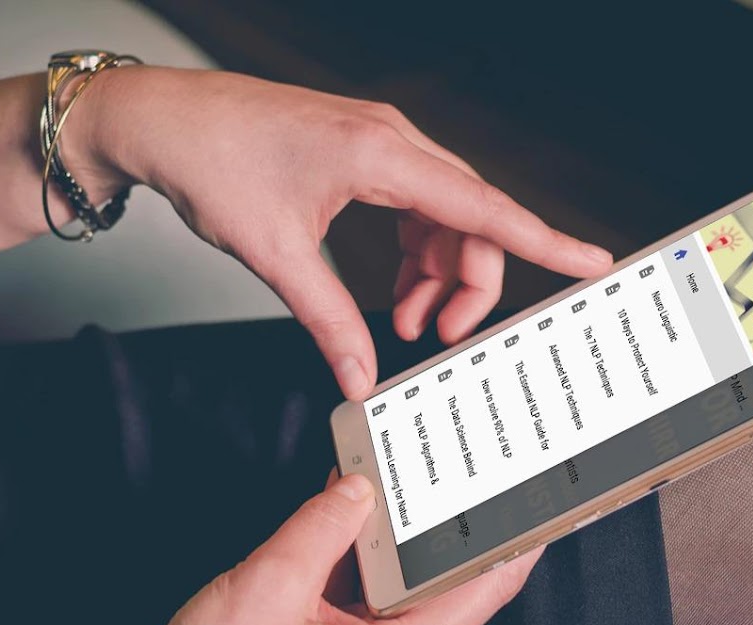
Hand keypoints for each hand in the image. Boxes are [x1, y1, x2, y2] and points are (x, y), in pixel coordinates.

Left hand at [90, 68, 613, 399]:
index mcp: (381, 154)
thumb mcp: (275, 254)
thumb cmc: (212, 164)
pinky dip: (412, 253)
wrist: (161, 120)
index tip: (592, 261)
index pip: (483, 205)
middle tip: (438, 339)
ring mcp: (378, 142)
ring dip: (436, 272)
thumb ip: (329, 321)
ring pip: (443, 214)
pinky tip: (392, 291)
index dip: (543, 240)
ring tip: (404, 322)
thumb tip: (362, 377)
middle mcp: (391, 140)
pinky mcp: (360, 152)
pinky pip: (413, 207)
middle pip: (470, 218)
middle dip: (467, 283)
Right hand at [99, 473, 541, 624]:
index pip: (483, 592)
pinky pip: (364, 594)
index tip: (543, 497)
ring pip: (402, 586)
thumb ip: (323, 525)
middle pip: (446, 585)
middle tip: (472, 467)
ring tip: (410, 475)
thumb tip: (362, 485)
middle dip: (456, 525)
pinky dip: (361, 553)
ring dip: (401, 535)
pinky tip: (350, 509)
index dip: (517, 541)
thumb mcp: (272, 583)